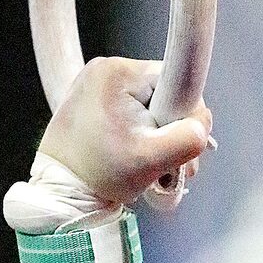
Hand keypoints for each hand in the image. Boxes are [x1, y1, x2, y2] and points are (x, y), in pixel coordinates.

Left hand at [40, 56, 211, 207]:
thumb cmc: (96, 175)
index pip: (176, 81)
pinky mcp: (94, 100)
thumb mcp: (152, 160)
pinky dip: (140, 134)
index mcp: (118, 73)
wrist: (60, 193)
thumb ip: (188, 139)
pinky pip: (132, 111)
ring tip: (148, 163)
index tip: (172, 141)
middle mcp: (105, 70)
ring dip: (157, 135)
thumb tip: (201, 126)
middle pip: (165, 95)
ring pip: (150, 105)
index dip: (184, 115)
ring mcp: (97, 84)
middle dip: (171, 130)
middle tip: (165, 162)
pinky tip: (134, 153)